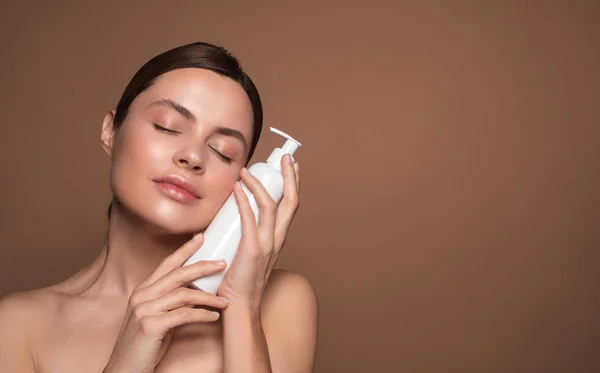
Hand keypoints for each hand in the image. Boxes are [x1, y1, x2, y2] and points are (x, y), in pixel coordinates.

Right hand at [103, 234, 228, 372]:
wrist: (125, 369)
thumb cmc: (144, 344)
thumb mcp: (156, 316)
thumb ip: (170, 301)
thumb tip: (196, 291)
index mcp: (142, 290)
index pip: (166, 264)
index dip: (184, 250)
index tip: (201, 237)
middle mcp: (141, 296)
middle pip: (177, 274)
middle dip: (202, 266)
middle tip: (223, 263)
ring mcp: (144, 310)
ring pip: (183, 294)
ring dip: (208, 297)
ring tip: (224, 301)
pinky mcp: (150, 326)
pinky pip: (184, 315)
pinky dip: (202, 315)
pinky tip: (214, 318)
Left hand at [217, 154, 299, 308]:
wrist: (239, 306)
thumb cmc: (240, 280)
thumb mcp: (251, 252)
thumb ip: (247, 233)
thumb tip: (234, 212)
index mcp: (279, 237)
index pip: (291, 204)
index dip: (294, 182)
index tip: (290, 164)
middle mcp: (278, 238)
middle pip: (291, 200)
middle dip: (289, 175)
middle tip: (284, 156)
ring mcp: (267, 243)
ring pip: (271, 205)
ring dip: (259, 183)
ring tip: (247, 170)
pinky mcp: (252, 249)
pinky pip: (250, 218)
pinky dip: (244, 199)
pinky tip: (238, 187)